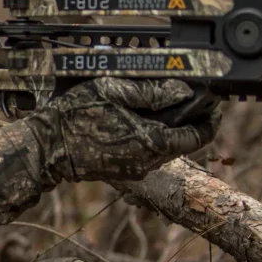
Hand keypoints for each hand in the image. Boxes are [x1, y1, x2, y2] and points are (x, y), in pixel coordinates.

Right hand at [28, 78, 222, 183]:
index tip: (215, 104)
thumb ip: (151, 91)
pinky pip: (148, 153)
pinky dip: (152, 137)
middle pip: (183, 142)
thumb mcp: (112, 91)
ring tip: (164, 106)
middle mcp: (149, 161)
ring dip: (170, 129)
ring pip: (166, 148)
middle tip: (191, 99)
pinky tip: (140, 120)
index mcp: (152, 142)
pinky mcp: (123, 171)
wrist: (46, 147)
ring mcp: (135, 169)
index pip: (199, 135)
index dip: (211, 119)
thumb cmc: (75, 116)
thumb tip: (181, 90)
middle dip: (190, 121)